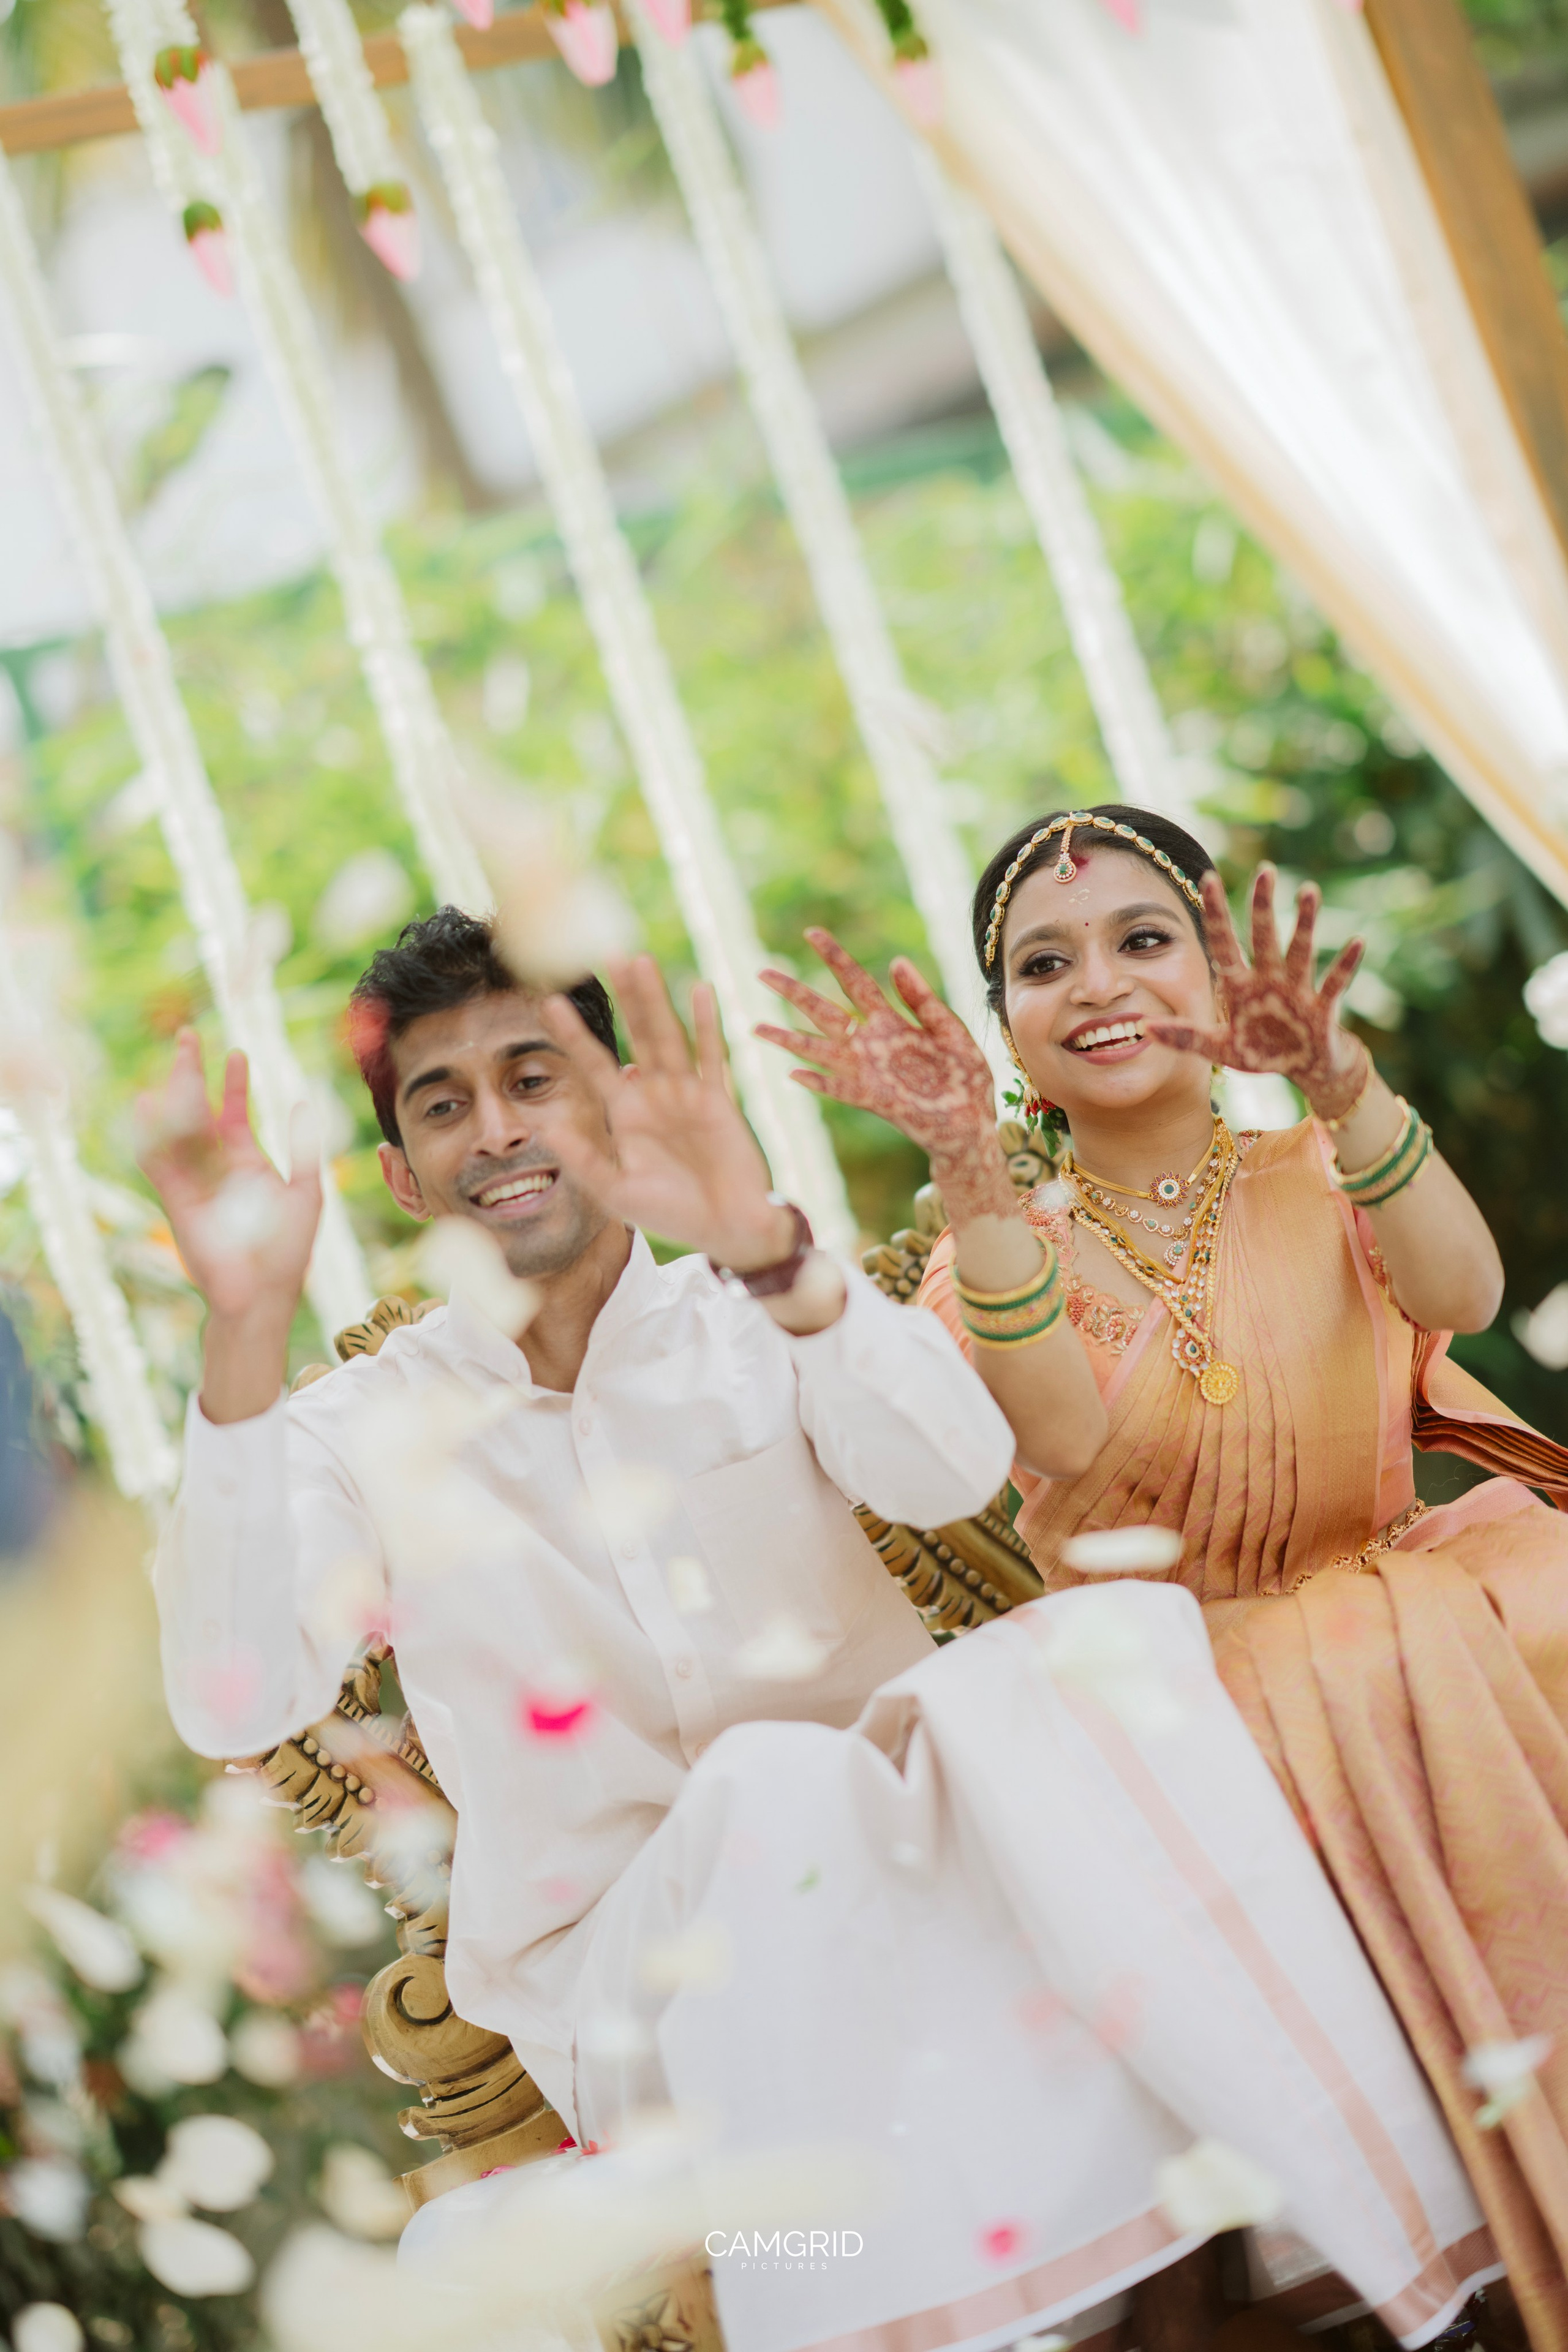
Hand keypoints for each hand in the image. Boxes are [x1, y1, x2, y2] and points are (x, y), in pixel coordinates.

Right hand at [136, 1028, 319, 1329]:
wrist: (262, 1295)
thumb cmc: (287, 1251)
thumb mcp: (305, 1192)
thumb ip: (303, 1149)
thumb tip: (302, 1104)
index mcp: (248, 1165)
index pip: (235, 1115)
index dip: (234, 1084)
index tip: (236, 1053)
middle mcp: (218, 1170)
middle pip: (200, 1112)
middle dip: (194, 1075)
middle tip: (188, 1037)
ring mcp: (196, 1183)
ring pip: (179, 1129)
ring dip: (175, 1094)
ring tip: (177, 1060)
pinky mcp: (178, 1202)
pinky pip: (160, 1164)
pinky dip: (152, 1136)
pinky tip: (148, 1105)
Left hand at [543, 956, 795, 1271]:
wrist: (727, 1229)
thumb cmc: (672, 1215)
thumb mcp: (615, 1191)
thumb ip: (581, 1157)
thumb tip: (541, 1126)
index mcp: (625, 1114)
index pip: (593, 1064)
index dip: (572, 1034)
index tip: (548, 1001)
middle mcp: (653, 1095)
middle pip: (634, 1035)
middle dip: (622, 997)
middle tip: (604, 953)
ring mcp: (686, 1093)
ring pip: (667, 1035)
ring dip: (655, 999)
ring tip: (640, 960)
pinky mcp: (718, 1099)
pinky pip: (710, 1056)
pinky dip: (706, 1023)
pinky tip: (699, 989)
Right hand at [757, 930, 1013, 1224]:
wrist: (973, 1124)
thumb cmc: (965, 1078)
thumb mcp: (951, 1031)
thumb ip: (922, 1000)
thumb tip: (896, 960)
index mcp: (891, 1022)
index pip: (855, 982)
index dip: (833, 957)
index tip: (811, 932)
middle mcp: (872, 1044)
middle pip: (824, 1011)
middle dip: (793, 992)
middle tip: (762, 972)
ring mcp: (868, 1072)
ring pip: (820, 1049)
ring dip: (788, 1039)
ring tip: (756, 1028)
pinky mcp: (873, 1099)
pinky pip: (840, 1089)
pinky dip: (818, 1082)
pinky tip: (793, 1073)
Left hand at [1144, 868, 1368, 1120]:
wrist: (1303, 1068)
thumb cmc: (1262, 1052)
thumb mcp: (1221, 1048)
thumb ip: (1186, 1038)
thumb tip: (1144, 1030)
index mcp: (1240, 986)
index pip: (1223, 943)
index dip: (1217, 914)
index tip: (1209, 878)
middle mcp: (1268, 980)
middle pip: (1263, 936)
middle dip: (1263, 905)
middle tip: (1266, 870)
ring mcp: (1296, 991)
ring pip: (1299, 951)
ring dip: (1305, 923)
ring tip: (1309, 891)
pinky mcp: (1321, 1008)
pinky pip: (1334, 982)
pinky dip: (1345, 964)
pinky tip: (1356, 941)